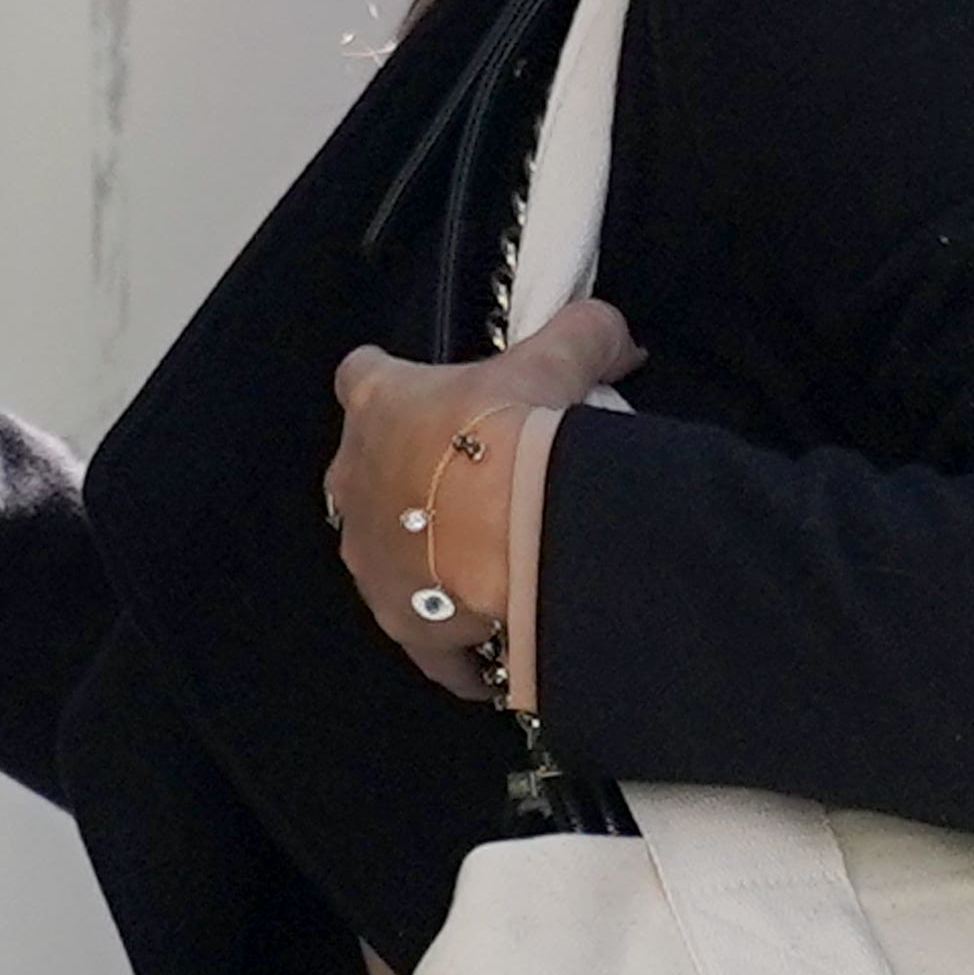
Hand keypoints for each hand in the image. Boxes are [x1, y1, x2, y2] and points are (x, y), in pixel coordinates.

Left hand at [326, 301, 639, 696]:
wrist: (517, 530)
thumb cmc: (518, 434)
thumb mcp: (557, 362)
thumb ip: (583, 335)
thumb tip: (619, 339)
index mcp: (379, 403)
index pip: (362, 376)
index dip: (390, 382)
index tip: (423, 394)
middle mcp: (355, 478)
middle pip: (367, 468)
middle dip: (410, 475)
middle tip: (476, 481)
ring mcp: (368, 555)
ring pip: (389, 550)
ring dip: (427, 551)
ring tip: (487, 561)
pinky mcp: (399, 618)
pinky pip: (425, 634)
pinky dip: (455, 638)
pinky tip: (494, 638)